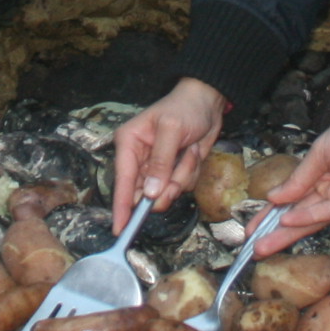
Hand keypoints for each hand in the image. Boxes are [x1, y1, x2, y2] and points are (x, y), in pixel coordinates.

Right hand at [112, 78, 228, 210]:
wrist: (208, 102)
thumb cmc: (185, 107)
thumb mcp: (172, 129)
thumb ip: (161, 161)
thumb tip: (151, 193)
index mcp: (129, 143)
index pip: (123, 180)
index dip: (122, 206)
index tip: (121, 229)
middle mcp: (140, 158)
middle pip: (146, 192)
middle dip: (165, 187)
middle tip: (177, 174)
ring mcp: (158, 167)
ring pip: (167, 191)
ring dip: (182, 175)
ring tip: (188, 150)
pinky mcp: (174, 171)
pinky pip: (182, 185)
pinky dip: (191, 172)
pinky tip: (192, 152)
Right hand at [260, 64, 329, 251]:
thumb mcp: (321, 151)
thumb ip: (300, 178)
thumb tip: (275, 197)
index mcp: (320, 173)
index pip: (291, 199)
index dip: (271, 213)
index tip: (252, 227)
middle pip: (299, 215)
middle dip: (275, 231)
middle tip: (253, 247)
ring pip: (311, 220)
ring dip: (287, 232)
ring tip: (264, 245)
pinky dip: (309, 217)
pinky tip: (289, 220)